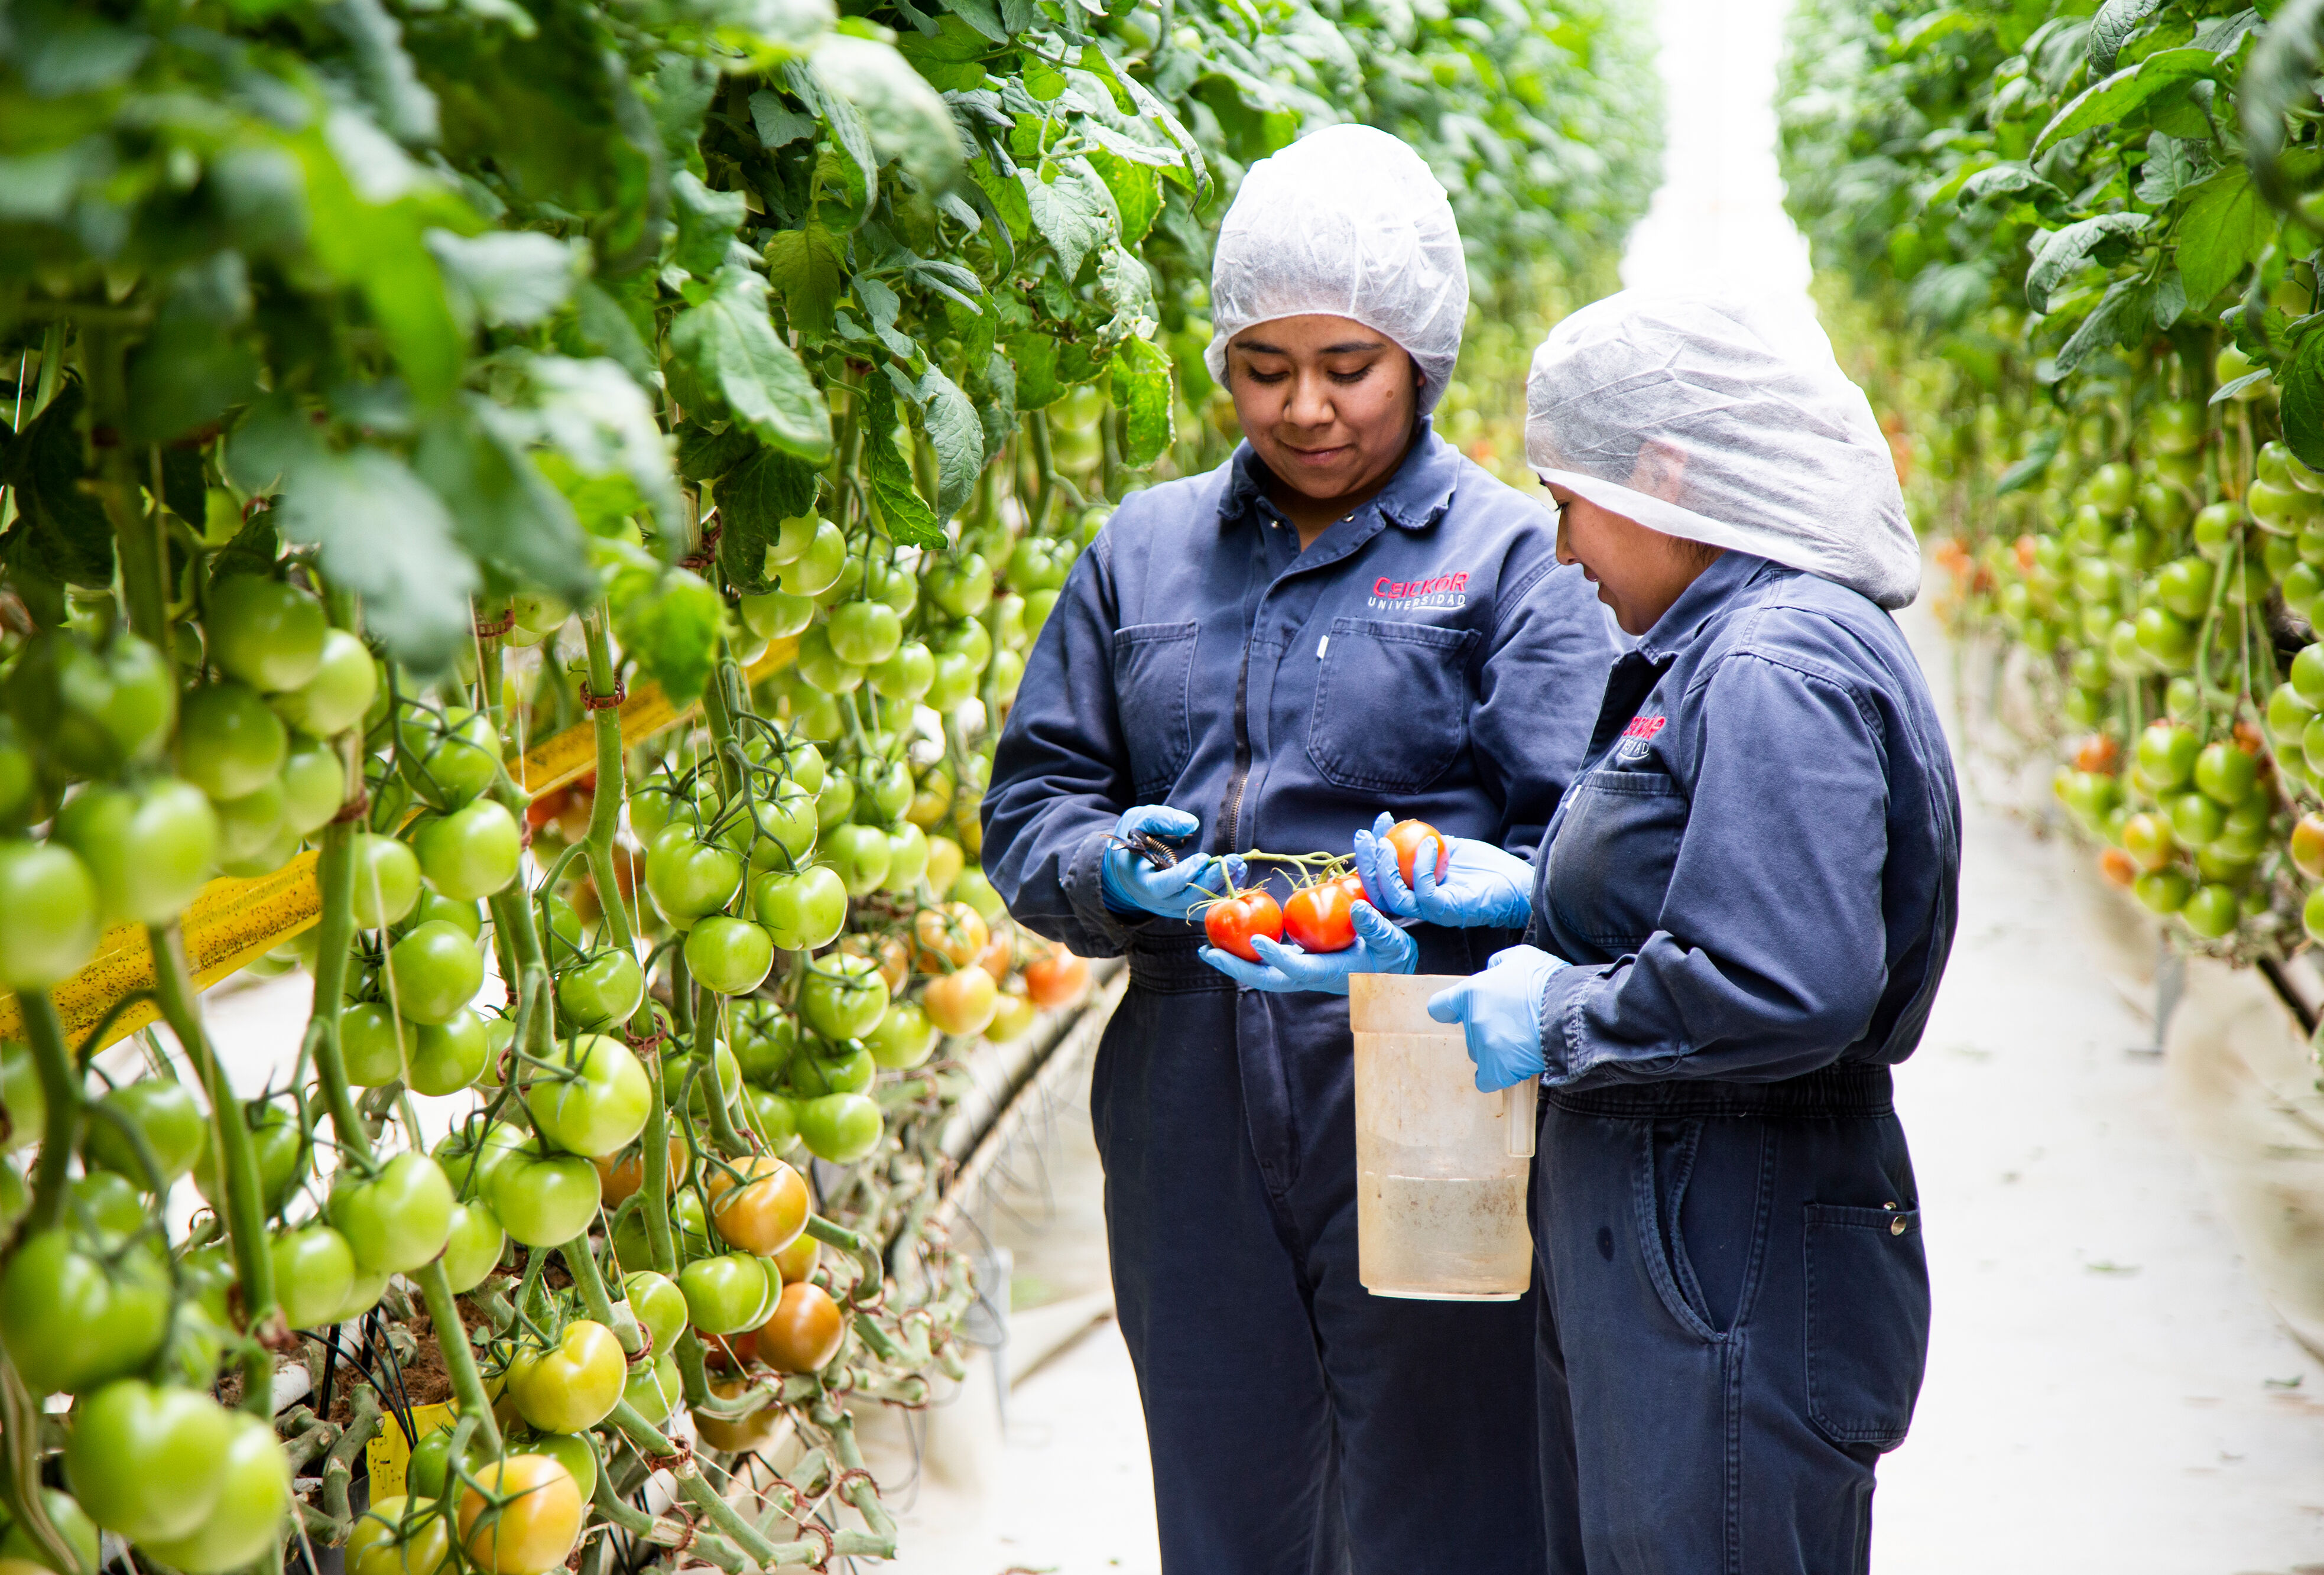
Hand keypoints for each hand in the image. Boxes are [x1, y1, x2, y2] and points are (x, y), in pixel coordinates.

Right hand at [1100, 805, 1232, 919]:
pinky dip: (1223, 893)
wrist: (1126, 865)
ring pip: (1200, 905)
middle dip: (1213, 879)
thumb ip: (1162, 819)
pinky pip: (1205, 906)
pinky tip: (1237, 876)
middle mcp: (1157, 901)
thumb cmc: (1133, 838)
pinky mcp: (1184, 907)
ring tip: (1240, 866)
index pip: (1163, 886)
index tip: (1204, 857)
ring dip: (1223, 887)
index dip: (1185, 874)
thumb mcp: (1140, 820)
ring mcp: (1171, 908)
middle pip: (1188, 898)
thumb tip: (1191, 824)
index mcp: (1141, 881)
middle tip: (1235, 860)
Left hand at [1200, 900, 1417, 994]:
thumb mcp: (1393, 940)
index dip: (1276, 957)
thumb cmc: (1393, 955)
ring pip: (1261, 972)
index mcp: (1329, 974)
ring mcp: (1300, 971)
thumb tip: (1357, 909)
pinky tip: (1229, 935)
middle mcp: (1309, 976)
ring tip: (1207, 947)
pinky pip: (1266, 960)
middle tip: (1208, 952)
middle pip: (1266, 979)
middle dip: (1236, 968)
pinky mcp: (1297, 962)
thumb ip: (1376, 927)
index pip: (1296, 969)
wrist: (1390, 968)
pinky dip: (1247, 951)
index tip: (1256, 940)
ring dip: (1234, 962)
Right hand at [1353, 811, 1533, 928]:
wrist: (1519, 883)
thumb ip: (1424, 842)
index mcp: (1414, 890)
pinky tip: (1431, 844)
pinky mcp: (1446, 911)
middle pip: (1378, 891)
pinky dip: (1422, 867)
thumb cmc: (1486, 867)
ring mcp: (1430, 910)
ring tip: (1386, 842)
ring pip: (1393, 897)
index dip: (1373, 851)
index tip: (1377, 823)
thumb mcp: (1449, 848)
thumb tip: (1400, 826)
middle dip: (1366, 862)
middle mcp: (1418, 903)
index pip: (1383, 876)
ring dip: (1384, 868)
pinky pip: (1423, 892)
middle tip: (1364, 836)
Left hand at [1427, 945, 1569, 1090]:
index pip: (1439, 1007)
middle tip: (1514, 1022)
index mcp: (1471, 992)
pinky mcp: (1498, 1070)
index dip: (1450, 1010)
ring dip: (1496, 1049)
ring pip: (1481, 1053)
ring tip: (1522, 1040)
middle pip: (1470, 1031)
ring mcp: (1484, 1047)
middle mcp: (1473, 1020)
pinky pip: (1486, 1080)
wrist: (1572, 1012)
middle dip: (1487, 1028)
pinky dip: (1496, 1075)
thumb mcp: (1520, 957)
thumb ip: (1498, 964)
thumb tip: (1492, 971)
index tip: (1457, 1014)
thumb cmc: (1548, 982)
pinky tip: (1509, 1068)